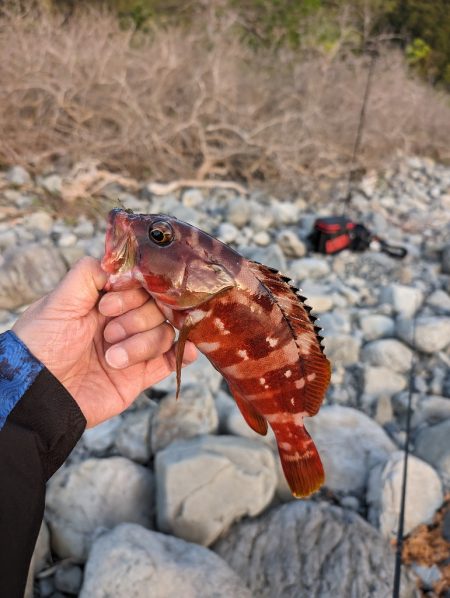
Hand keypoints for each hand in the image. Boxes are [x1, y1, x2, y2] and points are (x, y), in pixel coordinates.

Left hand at [13, 257, 196, 426]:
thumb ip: (88, 273)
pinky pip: (171, 361)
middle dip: (134, 319)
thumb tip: (120, 262)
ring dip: (141, 344)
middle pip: (156, 308)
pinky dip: (182, 354)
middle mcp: (121, 322)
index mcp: (103, 302)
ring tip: (112, 358)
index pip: (138, 285)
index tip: (106, 306)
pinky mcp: (139, 376)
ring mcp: (132, 348)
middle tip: (107, 333)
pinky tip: (186, 350)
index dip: (131, 292)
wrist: (38, 395)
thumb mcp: (58, 301)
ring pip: (163, 333)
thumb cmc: (42, 345)